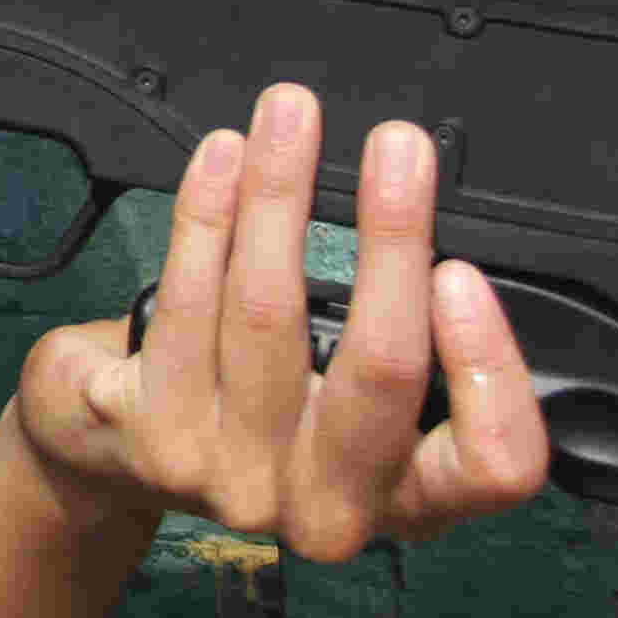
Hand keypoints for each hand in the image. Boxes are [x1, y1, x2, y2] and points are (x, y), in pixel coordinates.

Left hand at [4, 84, 549, 560]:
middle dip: (392, 238)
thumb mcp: (361, 406)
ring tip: (292, 115)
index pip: (493, 465)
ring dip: (281, 192)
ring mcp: (236, 474)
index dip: (490, 368)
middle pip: (378, 369)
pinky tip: (222, 159)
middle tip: (399, 147)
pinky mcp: (155, 435)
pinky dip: (206, 213)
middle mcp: (327, 503)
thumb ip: (415, 346)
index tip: (463, 271)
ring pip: (267, 312)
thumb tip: (434, 218)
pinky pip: (186, 300)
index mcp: (409, 496)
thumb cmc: (270, 414)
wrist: (124, 457)